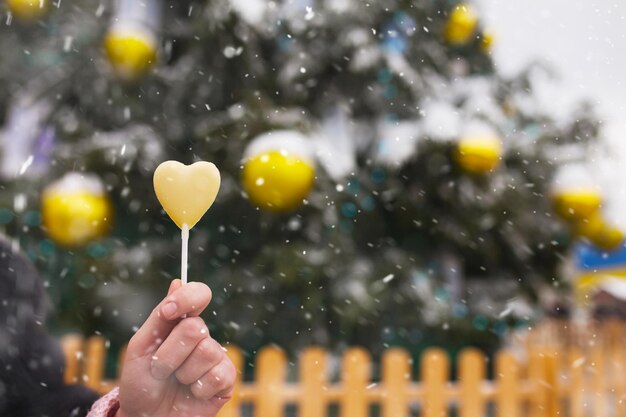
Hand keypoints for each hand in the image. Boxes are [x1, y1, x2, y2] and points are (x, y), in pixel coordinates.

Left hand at [116, 279, 235, 416]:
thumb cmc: (142, 381)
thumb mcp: (141, 346)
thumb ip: (160, 316)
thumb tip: (178, 281)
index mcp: (181, 322)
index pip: (198, 295)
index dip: (187, 297)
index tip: (168, 312)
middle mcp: (202, 336)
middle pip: (195, 328)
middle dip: (169, 354)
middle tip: (159, 369)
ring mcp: (216, 357)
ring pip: (205, 352)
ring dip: (181, 373)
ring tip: (175, 382)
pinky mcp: (226, 380)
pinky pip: (216, 375)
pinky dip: (197, 388)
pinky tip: (192, 393)